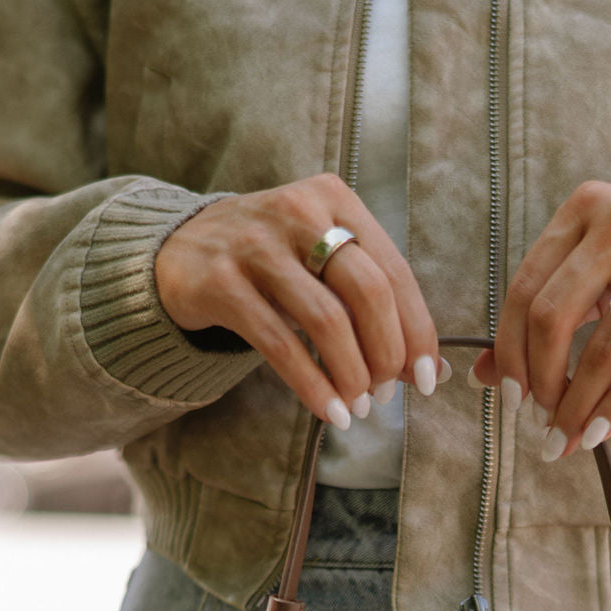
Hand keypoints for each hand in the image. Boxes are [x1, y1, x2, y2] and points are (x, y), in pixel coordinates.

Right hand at [154, 172, 445, 427]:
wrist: (179, 250)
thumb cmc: (269, 261)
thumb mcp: (320, 260)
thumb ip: (371, 301)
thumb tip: (431, 367)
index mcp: (335, 199)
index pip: (395, 271)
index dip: (418, 331)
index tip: (429, 378)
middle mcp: (299, 212)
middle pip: (367, 293)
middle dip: (387, 355)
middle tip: (388, 393)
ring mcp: (256, 244)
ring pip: (326, 320)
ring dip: (351, 375)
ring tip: (359, 407)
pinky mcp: (221, 282)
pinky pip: (280, 344)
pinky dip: (312, 385)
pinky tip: (330, 411)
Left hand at [469, 182, 610, 457]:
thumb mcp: (598, 265)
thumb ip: (542, 310)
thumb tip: (482, 376)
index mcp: (585, 205)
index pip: (525, 288)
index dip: (510, 351)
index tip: (510, 397)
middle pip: (552, 317)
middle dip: (538, 381)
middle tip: (536, 422)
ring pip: (603, 349)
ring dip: (577, 406)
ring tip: (564, 439)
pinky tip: (599, 434)